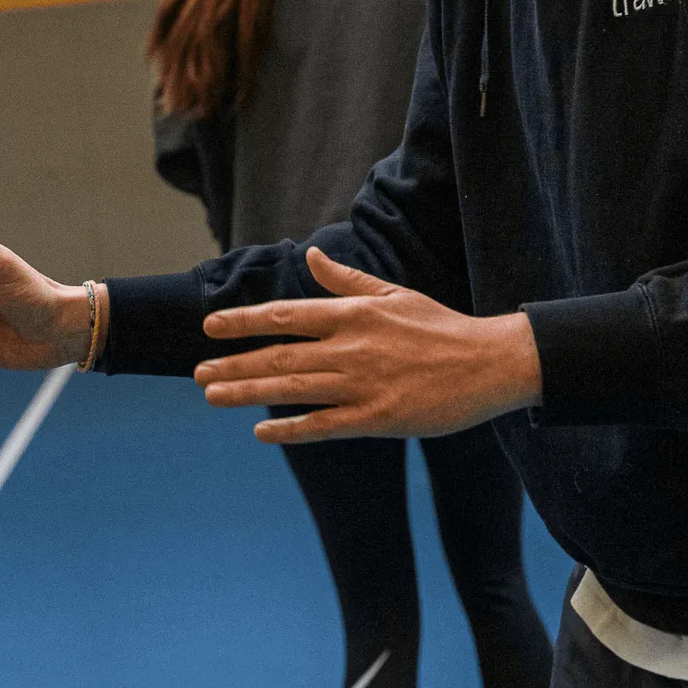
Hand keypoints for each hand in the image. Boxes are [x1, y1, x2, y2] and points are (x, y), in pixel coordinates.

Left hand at [193, 248, 541, 442]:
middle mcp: (351, 347)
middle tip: (198, 373)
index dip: (245, 321)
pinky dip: (291, 428)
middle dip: (234, 363)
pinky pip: (325, 425)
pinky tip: (263, 432)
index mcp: (353, 315)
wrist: (490, 363)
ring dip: (249, 393)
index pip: (286, 314)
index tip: (210, 327)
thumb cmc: (440, 327)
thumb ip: (347, 281)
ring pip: (293, 389)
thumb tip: (312, 254)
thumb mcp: (392, 293)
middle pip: (279, 355)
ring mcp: (363, 385)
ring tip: (214, 396)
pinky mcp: (379, 418)